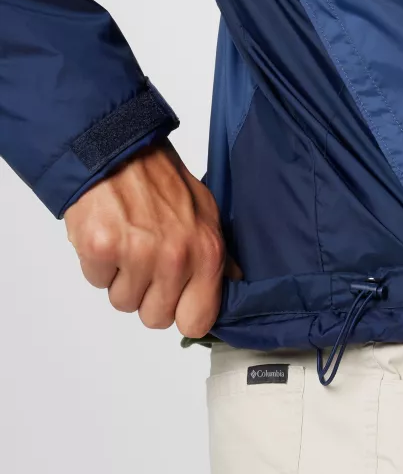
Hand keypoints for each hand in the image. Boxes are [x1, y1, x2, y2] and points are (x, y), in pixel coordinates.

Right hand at [64, 139, 241, 337]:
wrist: (121, 151)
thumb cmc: (163, 181)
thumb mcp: (206, 213)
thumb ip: (220, 255)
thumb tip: (235, 283)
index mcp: (207, 253)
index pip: (197, 321)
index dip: (182, 313)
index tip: (176, 299)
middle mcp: (176, 258)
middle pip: (154, 318)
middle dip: (147, 295)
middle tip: (147, 259)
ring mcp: (137, 255)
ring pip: (123, 302)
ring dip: (122, 278)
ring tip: (128, 241)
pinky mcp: (101, 249)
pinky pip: (97, 282)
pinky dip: (99, 264)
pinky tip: (110, 235)